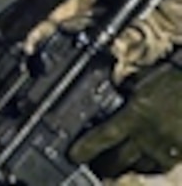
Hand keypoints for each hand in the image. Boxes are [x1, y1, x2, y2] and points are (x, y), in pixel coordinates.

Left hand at [69, 57, 181, 176]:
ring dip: (125, 167)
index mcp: (136, 115)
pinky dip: (147, 168)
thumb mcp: (151, 77)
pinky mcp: (178, 158)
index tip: (74, 156)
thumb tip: (117, 84)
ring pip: (137, 167)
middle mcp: (147, 136)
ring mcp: (164, 150)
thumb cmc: (181, 84)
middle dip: (103, 166)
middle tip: (94, 167)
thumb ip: (130, 83)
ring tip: (114, 167)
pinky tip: (141, 165)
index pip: (103, 136)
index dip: (86, 148)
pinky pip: (158, 168)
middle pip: (117, 160)